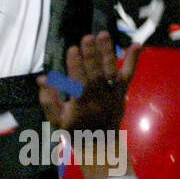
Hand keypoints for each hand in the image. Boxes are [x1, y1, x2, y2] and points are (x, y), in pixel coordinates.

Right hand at [38, 32, 138, 178]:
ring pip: (110, 71)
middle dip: (91, 55)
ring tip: (103, 34)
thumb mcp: (55, 120)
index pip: (78, 81)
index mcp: (81, 103)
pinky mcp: (121, 92)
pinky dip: (133, 61)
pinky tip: (137, 45)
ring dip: (107, 52)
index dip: (75, 65)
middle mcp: (98, 97)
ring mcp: (112, 93)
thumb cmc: (75, 130)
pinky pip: (127, 76)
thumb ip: (48, 100)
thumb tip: (42, 79)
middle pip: (95, 73)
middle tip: (87, 37)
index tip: (72, 49)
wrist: (100, 144)